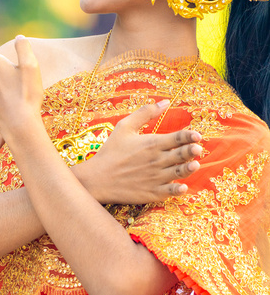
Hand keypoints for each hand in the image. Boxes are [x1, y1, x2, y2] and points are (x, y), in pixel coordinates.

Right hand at [77, 101, 202, 203]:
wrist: (96, 179)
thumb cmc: (110, 152)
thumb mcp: (123, 127)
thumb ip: (145, 113)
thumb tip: (165, 102)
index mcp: (151, 143)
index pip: (178, 137)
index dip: (190, 135)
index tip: (197, 135)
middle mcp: (156, 160)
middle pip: (182, 154)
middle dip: (192, 151)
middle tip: (198, 149)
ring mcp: (155, 178)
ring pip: (179, 172)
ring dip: (189, 168)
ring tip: (195, 165)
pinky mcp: (152, 192)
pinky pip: (169, 191)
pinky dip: (178, 189)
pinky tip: (183, 187)